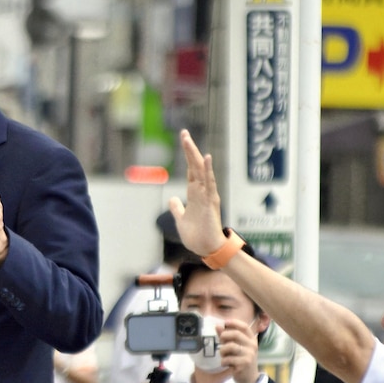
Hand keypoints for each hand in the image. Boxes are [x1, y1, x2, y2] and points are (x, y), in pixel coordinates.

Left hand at [169, 129, 225, 256]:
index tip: (184, 140)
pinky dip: (208, 170)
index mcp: (195, 194)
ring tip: (188, 140)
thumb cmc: (197, 236)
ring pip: (201, 171)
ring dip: (194, 155)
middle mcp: (203, 191)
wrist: (208, 250)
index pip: (191, 170)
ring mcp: (207, 195)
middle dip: (189, 150)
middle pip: (195, 166)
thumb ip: (177, 208)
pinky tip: (206, 157)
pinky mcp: (210, 202)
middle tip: (184, 133)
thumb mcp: (181, 220)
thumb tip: (173, 199)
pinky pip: (209, 183)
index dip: (187, 156)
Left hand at [217, 318, 260, 382]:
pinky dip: (223, 361)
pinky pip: (228, 359)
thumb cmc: (241, 359)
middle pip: (236, 334)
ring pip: (230, 346)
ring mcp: (249, 355)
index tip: (225, 322)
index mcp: (251, 340)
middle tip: (220, 342)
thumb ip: (227, 336)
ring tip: (223, 355)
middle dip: (224, 336)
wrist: (249, 378)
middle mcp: (252, 346)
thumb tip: (217, 326)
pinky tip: (226, 364)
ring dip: (222, 351)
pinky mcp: (244, 364)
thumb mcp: (236, 346)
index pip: (245, 327)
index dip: (234, 323)